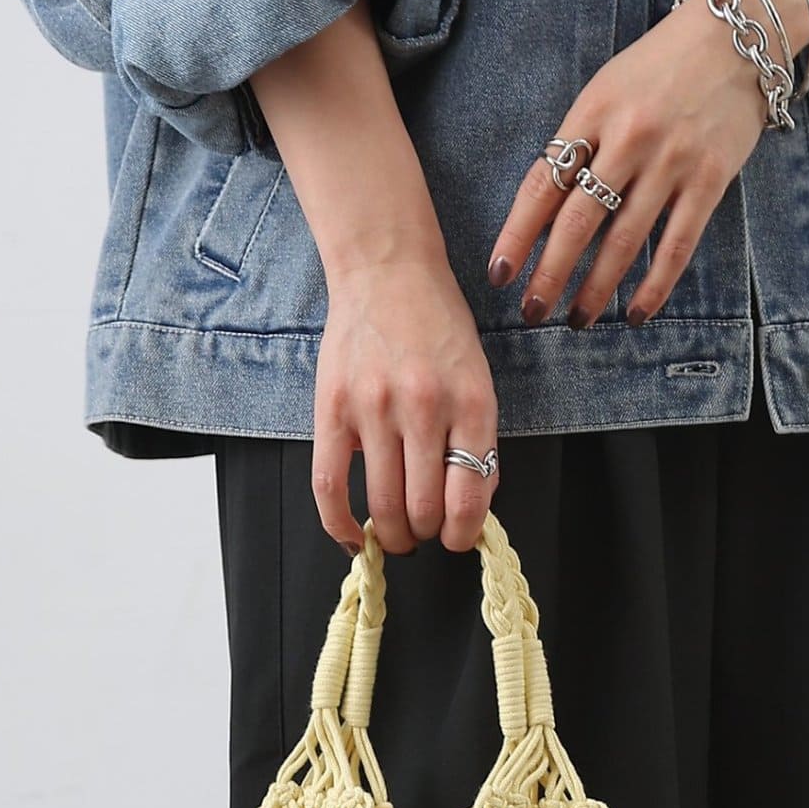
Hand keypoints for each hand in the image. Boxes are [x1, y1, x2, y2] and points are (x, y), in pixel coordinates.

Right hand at [311, 254, 499, 557]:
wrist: (387, 270)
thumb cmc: (437, 326)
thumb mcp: (477, 380)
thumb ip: (478, 443)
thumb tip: (471, 509)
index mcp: (469, 403)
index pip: (468, 498)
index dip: (463, 534)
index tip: (457, 537)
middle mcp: (423, 408)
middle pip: (424, 510)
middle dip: (427, 534)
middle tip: (424, 531)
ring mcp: (374, 409)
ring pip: (383, 505)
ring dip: (392, 534)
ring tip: (395, 533)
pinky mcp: (333, 408)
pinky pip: (330, 485)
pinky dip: (340, 524)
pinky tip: (353, 537)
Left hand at [486, 0, 772, 328]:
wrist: (736, 38)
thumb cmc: (660, 69)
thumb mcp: (607, 90)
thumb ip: (580, 144)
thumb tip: (547, 213)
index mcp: (592, 113)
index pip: (543, 184)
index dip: (517, 235)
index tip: (500, 274)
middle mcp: (629, 138)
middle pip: (579, 221)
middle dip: (551, 274)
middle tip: (534, 312)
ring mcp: (671, 161)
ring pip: (625, 241)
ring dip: (597, 289)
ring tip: (579, 319)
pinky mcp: (709, 180)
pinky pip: (677, 246)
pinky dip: (655, 286)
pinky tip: (636, 313)